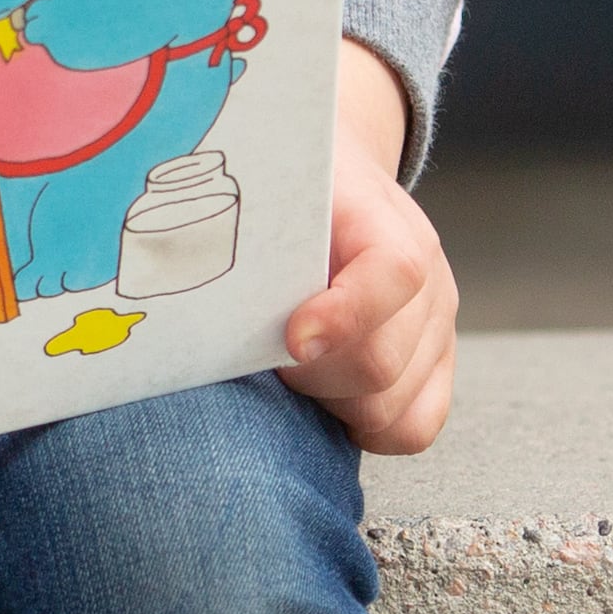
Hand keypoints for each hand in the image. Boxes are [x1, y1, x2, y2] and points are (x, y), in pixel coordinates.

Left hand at [279, 39, 456, 453]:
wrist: (343, 185)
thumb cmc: (292, 194)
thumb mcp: (268, 184)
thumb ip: (241, 218)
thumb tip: (176, 255)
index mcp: (385, 223)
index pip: (394, 273)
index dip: (344, 317)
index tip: (292, 341)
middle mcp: (428, 281)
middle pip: (380, 362)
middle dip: (309, 375)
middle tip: (264, 355)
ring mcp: (436, 330)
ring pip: (392, 408)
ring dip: (328, 402)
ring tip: (288, 369)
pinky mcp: (435, 368)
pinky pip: (413, 426)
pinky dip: (365, 428)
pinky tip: (325, 402)